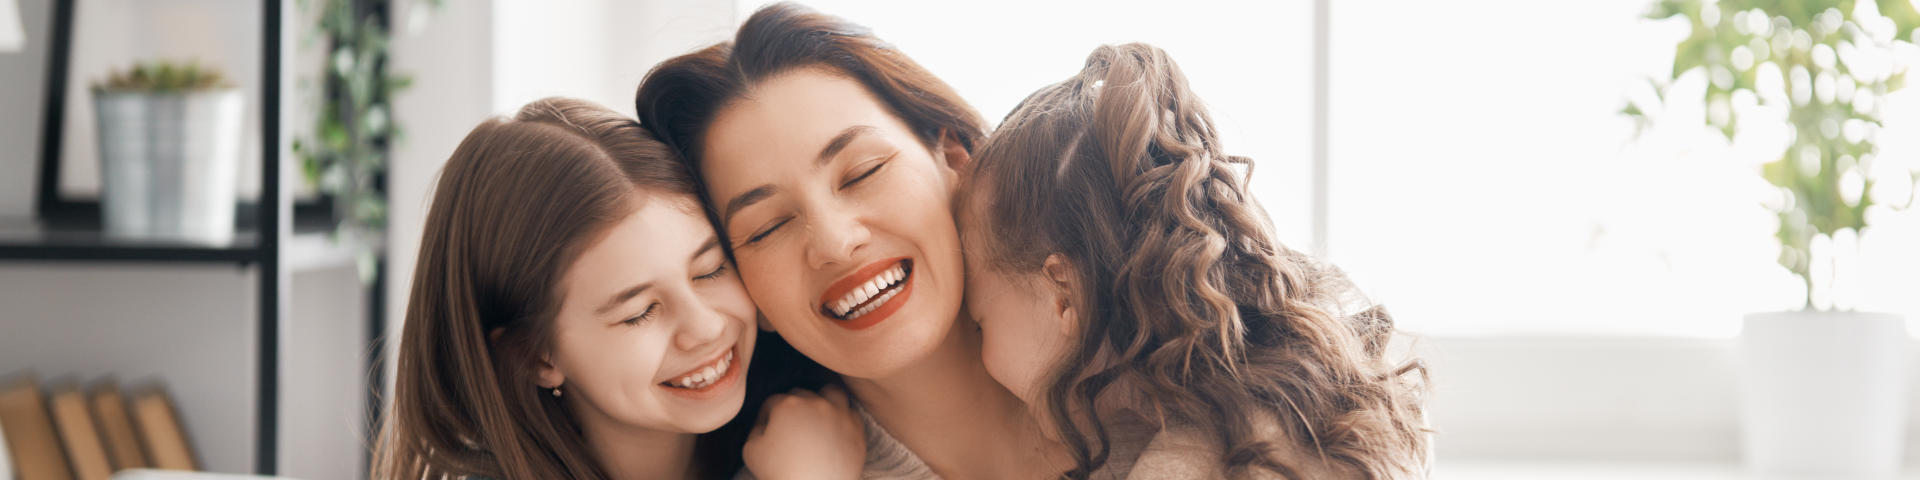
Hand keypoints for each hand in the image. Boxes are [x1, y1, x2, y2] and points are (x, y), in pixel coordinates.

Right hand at [742, 384, 866, 479]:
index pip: (772, 402)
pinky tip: (835, 429)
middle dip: (793, 406)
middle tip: (791, 425)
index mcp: (787, 405)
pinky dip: (843, 418)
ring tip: (818, 416)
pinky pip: (851, 414)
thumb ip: (756, 429)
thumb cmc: (781, 473)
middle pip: (801, 394)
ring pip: (832, 393)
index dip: (767, 416)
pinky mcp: (856, 430)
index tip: (769, 428)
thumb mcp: (751, 450)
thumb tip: (766, 424)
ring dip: (823, 400)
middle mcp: (815, 403)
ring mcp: (839, 414)